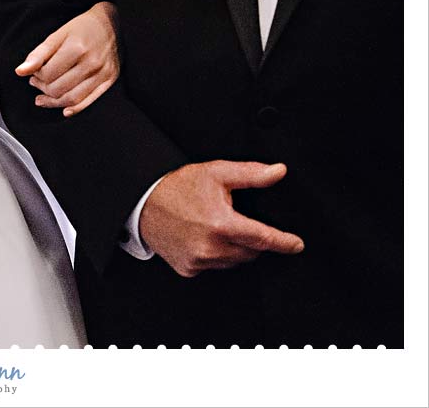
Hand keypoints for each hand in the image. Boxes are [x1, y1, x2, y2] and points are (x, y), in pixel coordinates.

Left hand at [16, 1, 118, 116]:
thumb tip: (20, 71)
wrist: (114, 24)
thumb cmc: (83, 27)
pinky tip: (63, 109)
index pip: (48, 74)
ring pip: (71, 99)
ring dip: (53, 101)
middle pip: (58, 88)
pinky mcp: (110, 80)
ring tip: (43, 97)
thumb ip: (38, 54)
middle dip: (42, 88)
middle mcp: (91, 63)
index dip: (36, 75)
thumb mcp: (58, 34)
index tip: (34, 71)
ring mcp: (102, 73)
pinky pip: (89, 101)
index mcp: (77, 48)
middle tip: (36, 82)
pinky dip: (74, 109)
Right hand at [139, 161, 303, 277]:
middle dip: (253, 240)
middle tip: (237, 221)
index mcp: (221, 224)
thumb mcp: (215, 173)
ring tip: (217, 228)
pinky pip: (213, 267)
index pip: (264, 239)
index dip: (285, 242)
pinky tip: (204, 239)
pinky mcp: (188, 269)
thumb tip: (278, 172)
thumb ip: (251, 174)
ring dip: (235, 249)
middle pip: (251, 252)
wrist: (143, 203)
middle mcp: (211, 247)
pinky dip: (215, 256)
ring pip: (234, 262)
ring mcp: (198, 261)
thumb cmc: (177, 187)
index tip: (296, 245)